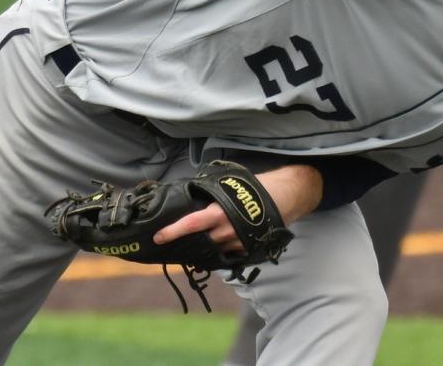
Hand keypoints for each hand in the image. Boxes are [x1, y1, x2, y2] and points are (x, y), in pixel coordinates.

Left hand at [152, 163, 321, 255]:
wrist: (285, 196)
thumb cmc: (255, 187)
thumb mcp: (229, 186)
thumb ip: (212, 195)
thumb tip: (191, 196)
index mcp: (220, 212)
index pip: (191, 223)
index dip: (173, 231)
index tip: (158, 237)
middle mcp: (227, 230)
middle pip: (200, 242)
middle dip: (187, 243)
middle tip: (173, 243)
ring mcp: (237, 243)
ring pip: (213, 250)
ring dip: (203, 247)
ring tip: (194, 244)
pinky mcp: (247, 250)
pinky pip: (228, 255)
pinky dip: (220, 251)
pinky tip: (216, 246)